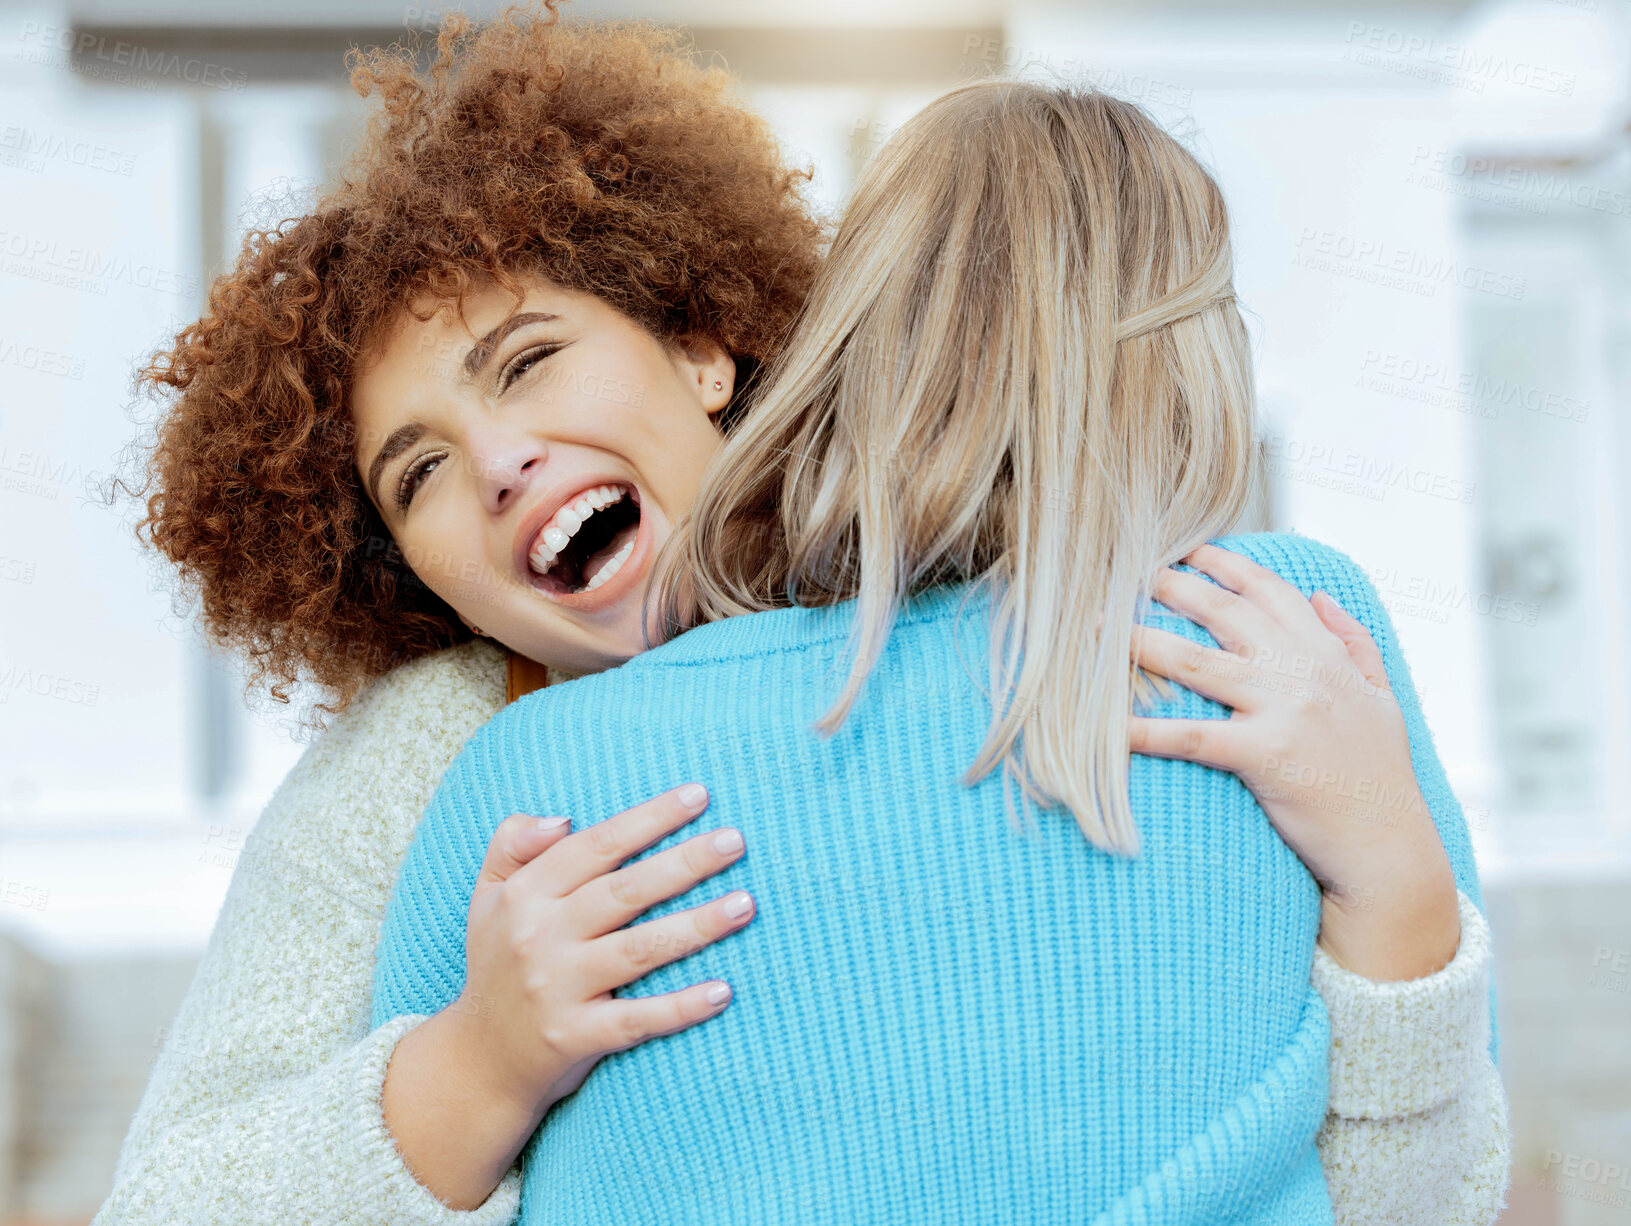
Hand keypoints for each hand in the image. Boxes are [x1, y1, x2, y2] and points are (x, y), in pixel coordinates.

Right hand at [456, 783, 755, 1116]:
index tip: (699, 795)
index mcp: (524, 895)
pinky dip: (681, 1007)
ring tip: (745, 903)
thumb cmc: (499, 961)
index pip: (596, 846)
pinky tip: (724, 990)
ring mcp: (558, 989)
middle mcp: (540, 937)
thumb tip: (563, 818)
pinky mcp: (575, 1037)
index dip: (649, 818)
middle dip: (685, 862)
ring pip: (640, 949)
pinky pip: (638, 1019)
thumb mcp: (488, 895)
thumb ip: (513, 843)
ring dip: (696, 926)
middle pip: (625, 891)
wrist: (479, 1059)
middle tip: (735, 840)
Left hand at [1126, 543, 1458, 979]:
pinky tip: (1106, 726)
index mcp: (1325, 653)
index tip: (1183, 547)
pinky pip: (1191, 735)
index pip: (1268, 589)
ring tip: (1094, 629)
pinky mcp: (1265, 755)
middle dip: (1167, 586)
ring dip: (1138, 641)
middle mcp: (1302, 670)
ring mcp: (1283, 710)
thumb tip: (1321, 595)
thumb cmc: (1381, 776)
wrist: (1389, 847)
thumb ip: (1354, 642)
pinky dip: (1145, 730)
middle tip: (1122, 573)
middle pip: (1221, 611)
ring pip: (1195, 661)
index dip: (1222, 564)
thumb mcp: (1382, 696)